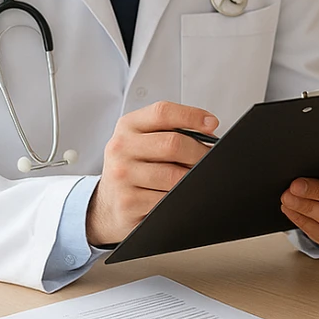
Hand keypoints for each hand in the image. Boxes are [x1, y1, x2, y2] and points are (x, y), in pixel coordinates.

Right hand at [86, 101, 218, 245]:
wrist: (107, 205)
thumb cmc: (133, 168)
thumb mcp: (141, 141)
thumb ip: (169, 130)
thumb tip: (208, 131)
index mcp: (127, 126)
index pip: (163, 112)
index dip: (192, 116)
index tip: (212, 124)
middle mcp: (121, 148)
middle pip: (173, 144)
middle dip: (200, 152)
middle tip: (208, 159)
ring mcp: (123, 176)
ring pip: (174, 175)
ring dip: (193, 178)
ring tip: (195, 178)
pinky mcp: (129, 202)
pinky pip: (169, 199)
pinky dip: (181, 197)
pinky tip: (179, 195)